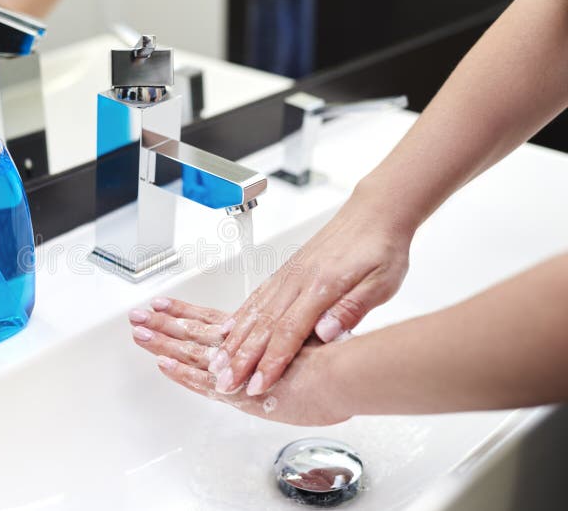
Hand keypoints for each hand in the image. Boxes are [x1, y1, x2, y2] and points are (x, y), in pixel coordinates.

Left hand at [128, 298, 347, 425]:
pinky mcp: (240, 389)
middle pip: (196, 331)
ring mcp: (239, 369)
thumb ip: (299, 332)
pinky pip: (203, 379)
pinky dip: (182, 370)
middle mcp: (243, 347)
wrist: (344, 376)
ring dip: (164, 341)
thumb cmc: (336, 360)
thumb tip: (291, 327)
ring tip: (138, 333)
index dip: (187, 311)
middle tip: (138, 317)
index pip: (212, 320)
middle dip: (164, 324)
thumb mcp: (316, 337)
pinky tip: (162, 363)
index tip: (164, 305)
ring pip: (193, 350)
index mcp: (256, 332)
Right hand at [209, 194, 412, 396]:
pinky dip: (239, 316)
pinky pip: (256, 297)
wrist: (374, 214)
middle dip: (242, 359)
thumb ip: (353, 308)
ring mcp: (288, 275)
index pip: (289, 332)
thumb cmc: (381, 248)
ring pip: (254, 312)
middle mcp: (298, 280)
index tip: (258, 385)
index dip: (270, 362)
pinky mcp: (286, 271)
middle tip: (227, 384)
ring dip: (234, 341)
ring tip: (219, 364)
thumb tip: (326, 334)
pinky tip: (228, 330)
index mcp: (322, 286)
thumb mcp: (382, 283)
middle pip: (263, 326)